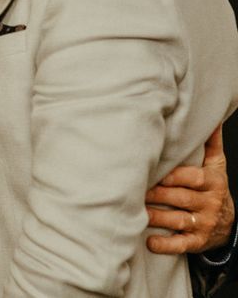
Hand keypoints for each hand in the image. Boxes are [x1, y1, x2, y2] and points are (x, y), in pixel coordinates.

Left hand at [146, 125, 234, 252]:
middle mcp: (209, 204)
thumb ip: (211, 144)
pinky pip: (182, 245)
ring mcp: (204, 224)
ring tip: (136, 211)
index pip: (191, 177)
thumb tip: (211, 118)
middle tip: (134, 189)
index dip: (172, 175)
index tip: (152, 170)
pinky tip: (150, 242)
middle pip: (181, 198)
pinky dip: (166, 245)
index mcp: (212, 182)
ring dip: (156, 217)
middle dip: (158, 194)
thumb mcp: (216, 165)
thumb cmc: (212, 186)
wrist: (228, 223)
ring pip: (178, 220)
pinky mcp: (197, 242)